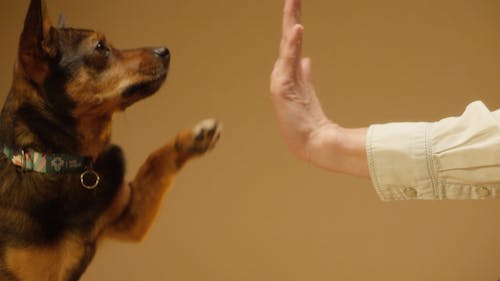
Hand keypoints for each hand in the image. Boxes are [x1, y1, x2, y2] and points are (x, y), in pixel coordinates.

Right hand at [270, 0, 368, 176]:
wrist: (312, 143)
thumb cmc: (309, 123)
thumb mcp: (308, 94)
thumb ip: (306, 76)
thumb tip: (306, 59)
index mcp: (291, 74)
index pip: (292, 42)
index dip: (294, 22)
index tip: (295, 3)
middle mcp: (284, 75)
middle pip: (287, 39)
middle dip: (290, 15)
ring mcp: (282, 82)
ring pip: (286, 47)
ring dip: (290, 23)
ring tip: (292, 2)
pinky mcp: (283, 90)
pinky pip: (288, 63)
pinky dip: (292, 45)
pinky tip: (297, 29)